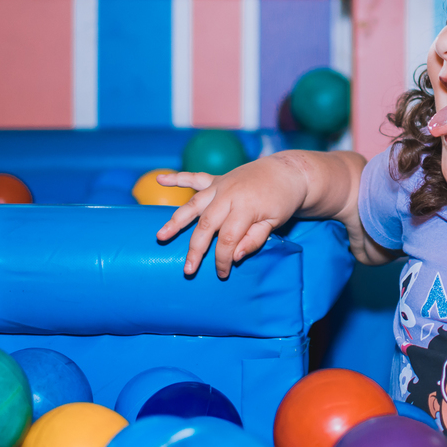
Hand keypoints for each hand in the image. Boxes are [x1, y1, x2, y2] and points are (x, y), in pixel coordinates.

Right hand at [154, 156, 307, 277]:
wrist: (287, 172)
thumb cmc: (281, 201)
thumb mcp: (275, 222)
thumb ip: (254, 239)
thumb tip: (236, 256)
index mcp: (245, 207)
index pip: (228, 238)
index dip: (223, 259)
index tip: (222, 273)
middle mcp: (229, 195)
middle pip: (206, 225)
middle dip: (196, 249)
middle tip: (188, 269)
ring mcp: (221, 185)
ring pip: (194, 204)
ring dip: (176, 220)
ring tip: (161, 236)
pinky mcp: (217, 179)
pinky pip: (194, 178)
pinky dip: (176, 178)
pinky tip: (159, 180)